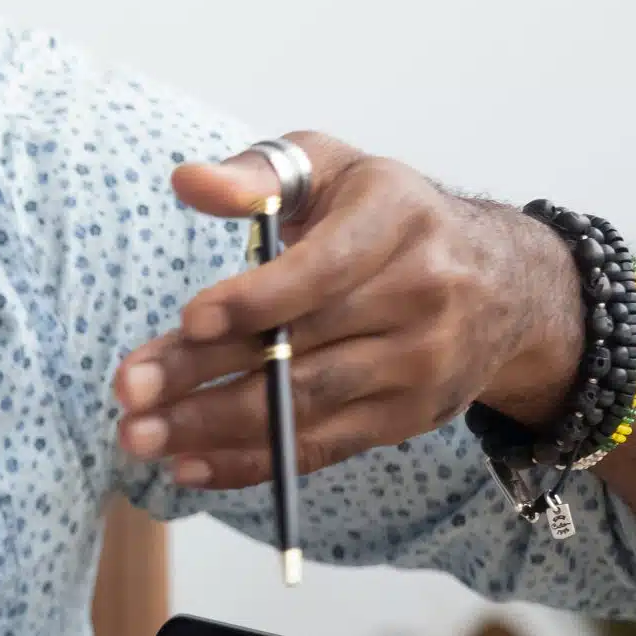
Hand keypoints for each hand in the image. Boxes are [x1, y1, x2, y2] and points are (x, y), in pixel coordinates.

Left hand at [111, 134, 583, 488]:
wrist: (505, 281)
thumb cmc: (387, 216)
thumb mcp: (332, 170)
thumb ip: (259, 173)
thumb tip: (187, 182)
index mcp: (396, 221)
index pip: (322, 271)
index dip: (255, 300)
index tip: (188, 320)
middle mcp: (420, 296)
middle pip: (298, 346)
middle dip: (203, 373)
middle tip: (129, 393)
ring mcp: (420, 364)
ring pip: (305, 405)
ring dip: (214, 427)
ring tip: (140, 437)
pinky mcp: (410, 417)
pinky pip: (323, 448)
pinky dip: (252, 462)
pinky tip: (189, 465)